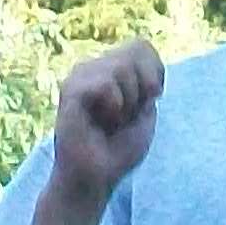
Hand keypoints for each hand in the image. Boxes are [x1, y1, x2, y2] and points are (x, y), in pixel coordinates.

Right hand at [30, 40, 162, 224]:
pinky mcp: (70, 92)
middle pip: (135, 51)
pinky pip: (106, 84)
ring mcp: (78, 78)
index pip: (142, 46)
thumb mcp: (145, 110)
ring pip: (121, 66)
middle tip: (126, 116)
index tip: (148, 101)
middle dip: (143, 89)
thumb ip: (146, 79)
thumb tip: (141, 51)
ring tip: (111, 121)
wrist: (97, 178)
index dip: (155, 73)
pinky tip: (100, 121)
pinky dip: (114, 107)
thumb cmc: (118, 149)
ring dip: (128, 101)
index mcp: (108, 70)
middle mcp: (90, 68)